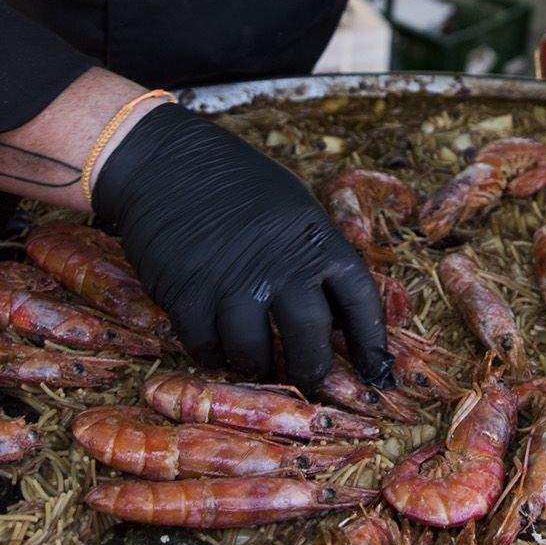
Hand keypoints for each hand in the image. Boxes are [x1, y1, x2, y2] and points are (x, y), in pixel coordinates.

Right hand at [93, 103, 388, 393]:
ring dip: (256, 369)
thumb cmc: (238, 184)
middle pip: (310, 341)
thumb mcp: (294, 211)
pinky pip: (206, 347)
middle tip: (309, 383)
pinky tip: (216, 346)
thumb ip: (314, 259)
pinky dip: (213, 355)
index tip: (377, 372)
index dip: (372, 344)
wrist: (168, 161)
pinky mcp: (187, 294)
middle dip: (312, 372)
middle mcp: (280, 265)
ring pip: (254, 355)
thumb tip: (338, 320)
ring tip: (255, 364)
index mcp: (315, 240)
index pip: (360, 302)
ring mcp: (232, 283)